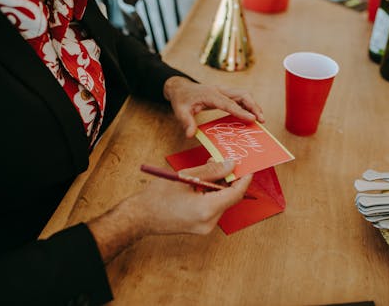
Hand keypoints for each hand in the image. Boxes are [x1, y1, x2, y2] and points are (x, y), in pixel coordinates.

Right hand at [88, 160, 251, 262]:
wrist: (139, 218)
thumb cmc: (158, 197)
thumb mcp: (186, 176)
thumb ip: (211, 170)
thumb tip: (230, 164)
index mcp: (206, 209)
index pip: (236, 193)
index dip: (243, 178)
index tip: (248, 166)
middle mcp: (209, 222)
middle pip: (230, 197)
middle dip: (229, 179)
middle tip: (223, 161)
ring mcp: (205, 227)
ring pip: (222, 202)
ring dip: (219, 185)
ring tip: (209, 169)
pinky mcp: (200, 227)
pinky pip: (214, 208)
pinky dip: (212, 194)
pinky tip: (203, 182)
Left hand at [163, 76, 264, 136]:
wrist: (181, 87)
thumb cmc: (181, 99)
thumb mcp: (180, 111)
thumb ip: (186, 122)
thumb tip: (190, 135)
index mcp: (210, 94)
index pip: (229, 103)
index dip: (242, 112)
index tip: (253, 120)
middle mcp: (220, 90)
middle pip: (242, 94)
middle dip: (254, 106)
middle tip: (262, 121)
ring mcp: (224, 91)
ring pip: (244, 94)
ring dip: (253, 105)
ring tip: (260, 119)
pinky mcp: (225, 94)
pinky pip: (240, 98)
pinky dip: (248, 105)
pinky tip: (251, 116)